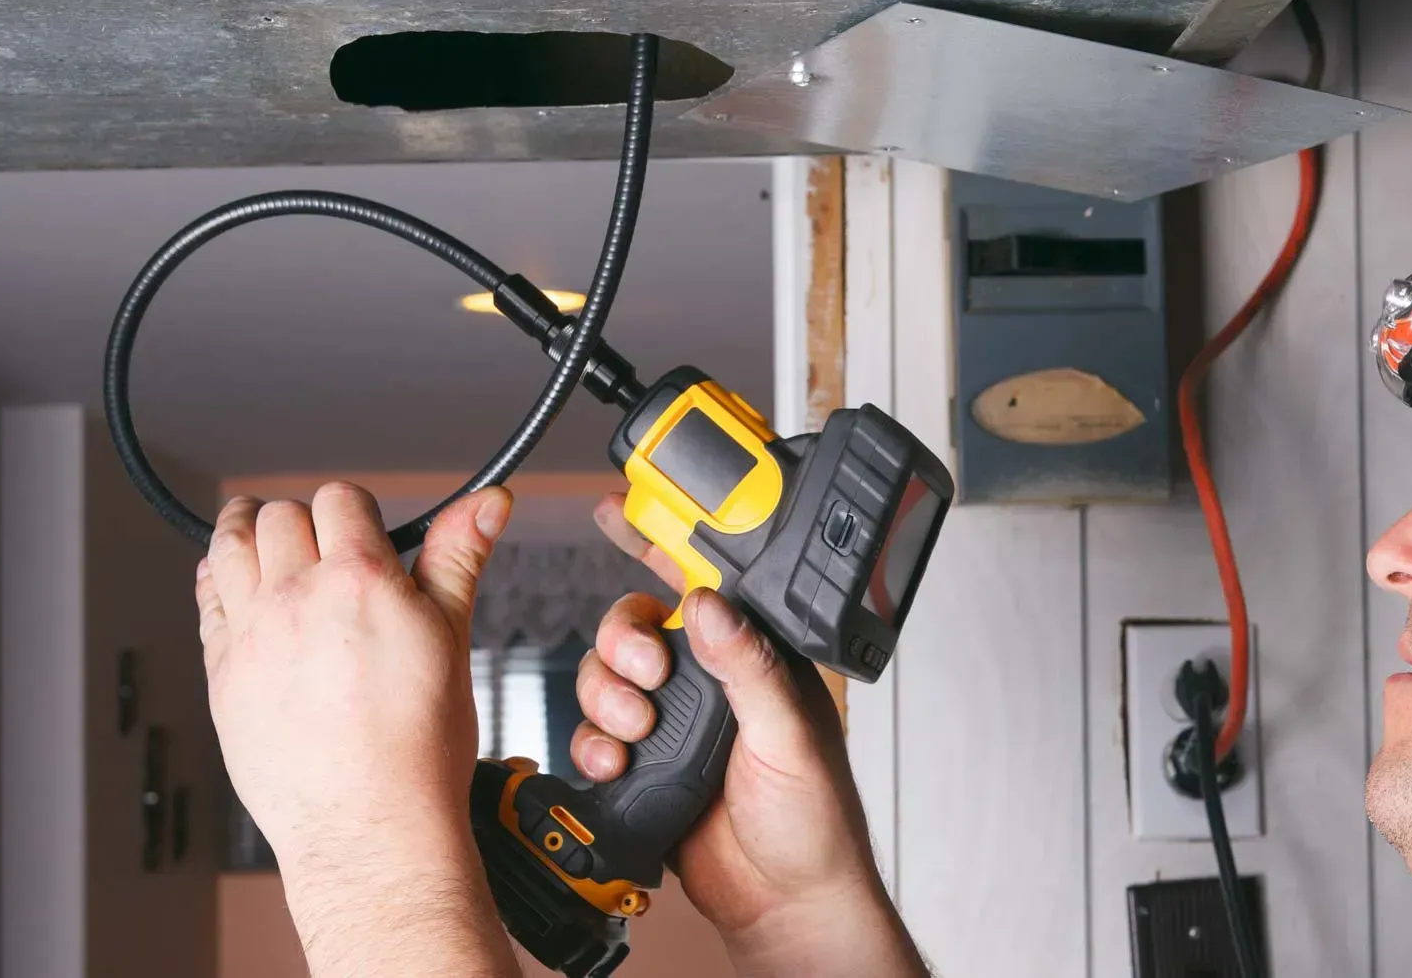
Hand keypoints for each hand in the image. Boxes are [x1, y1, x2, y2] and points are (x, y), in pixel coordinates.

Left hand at [197, 483, 520, 977]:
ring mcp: (251, 636)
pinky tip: (228, 582)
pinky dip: (216, 580)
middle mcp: (296, 599)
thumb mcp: (452, 635)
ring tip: (252, 527)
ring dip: (242, 530)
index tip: (360, 523)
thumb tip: (488, 503)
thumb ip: (460, 557)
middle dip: (301, 518)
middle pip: (278, 517)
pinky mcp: (222, 674)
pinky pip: (205, 603)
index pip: (340, 500)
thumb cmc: (418, 743)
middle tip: (314, 533)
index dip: (354, 507)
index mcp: (358, 581)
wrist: (369, 822)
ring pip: (228, 548)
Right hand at [576, 493, 926, 976]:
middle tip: (647, 669)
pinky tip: (617, 762)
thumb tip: (711, 608)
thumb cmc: (817, 823)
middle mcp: (711, 681)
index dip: (661, 542)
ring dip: (607, 695)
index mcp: (756, 659)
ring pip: (608, 675)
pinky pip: (594, 733)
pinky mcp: (644, 764)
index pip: (706, 584)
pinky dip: (594, 743)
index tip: (620, 509)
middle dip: (622, 638)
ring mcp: (673, 722)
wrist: (785, 903)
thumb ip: (751, 669)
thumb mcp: (792, 735)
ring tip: (637, 729)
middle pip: (636, 623)